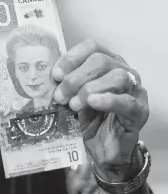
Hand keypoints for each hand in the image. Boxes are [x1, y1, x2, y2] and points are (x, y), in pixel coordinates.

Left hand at [52, 39, 148, 180]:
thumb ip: (65, 81)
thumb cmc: (88, 116)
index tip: (56, 75)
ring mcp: (135, 90)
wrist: (102, 146)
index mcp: (107, 62)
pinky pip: (127, 102)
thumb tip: (51, 74)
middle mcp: (124, 71)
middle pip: (101, 61)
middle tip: (60, 96)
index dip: (72, 58)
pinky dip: (108, 100)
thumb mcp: (72, 95)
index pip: (91, 47)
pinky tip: (92, 103)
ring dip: (89, 89)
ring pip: (117, 77)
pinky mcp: (140, 112)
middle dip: (75, 78)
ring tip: (74, 105)